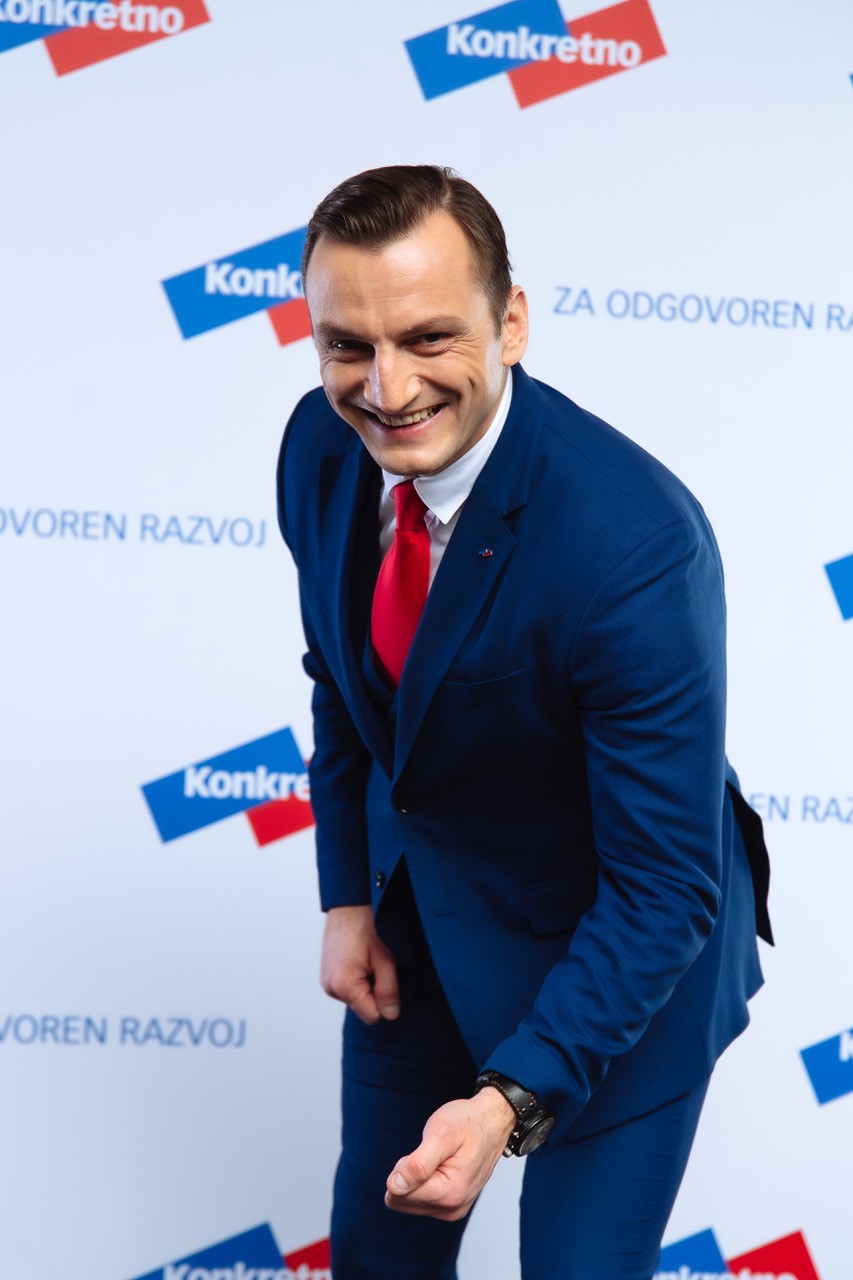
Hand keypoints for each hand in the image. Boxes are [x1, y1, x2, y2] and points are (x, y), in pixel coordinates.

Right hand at [320, 905, 399, 1023]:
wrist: (348, 902)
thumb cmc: (368, 925)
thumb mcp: (386, 959)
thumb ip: (389, 991)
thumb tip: (390, 1015)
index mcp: (343, 985)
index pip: (373, 1016)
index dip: (386, 1001)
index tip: (387, 977)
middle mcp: (330, 988)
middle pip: (364, 1008)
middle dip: (375, 991)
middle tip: (377, 964)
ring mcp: (326, 982)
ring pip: (357, 999)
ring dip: (367, 984)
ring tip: (368, 958)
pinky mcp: (326, 976)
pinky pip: (348, 988)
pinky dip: (358, 978)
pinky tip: (359, 958)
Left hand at [384, 1088, 515, 1221]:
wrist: (492, 1122)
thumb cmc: (467, 1123)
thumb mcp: (440, 1135)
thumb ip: (417, 1164)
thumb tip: (393, 1188)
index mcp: (449, 1194)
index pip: (399, 1195)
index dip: (403, 1168)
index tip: (422, 1151)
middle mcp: (452, 1209)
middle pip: (402, 1201)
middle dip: (408, 1174)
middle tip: (430, 1152)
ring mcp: (453, 1210)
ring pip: (409, 1201)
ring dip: (416, 1177)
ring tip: (437, 1157)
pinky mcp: (452, 1206)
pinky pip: (421, 1199)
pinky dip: (424, 1180)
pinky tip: (441, 1165)